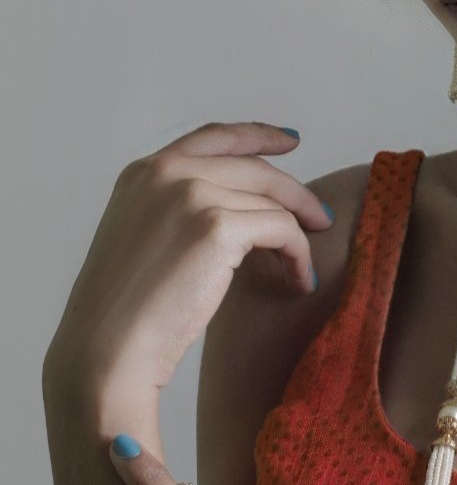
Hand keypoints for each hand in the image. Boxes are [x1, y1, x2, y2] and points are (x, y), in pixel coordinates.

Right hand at [46, 121, 332, 396]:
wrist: (106, 349)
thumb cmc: (124, 312)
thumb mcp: (143, 238)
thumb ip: (177, 210)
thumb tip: (236, 206)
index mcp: (143, 173)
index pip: (213, 138)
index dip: (258, 135)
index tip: (290, 141)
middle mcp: (165, 173)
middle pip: (254, 168)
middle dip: (295, 193)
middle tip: (321, 217)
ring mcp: (191, 195)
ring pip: (272, 203)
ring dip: (298, 237)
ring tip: (303, 270)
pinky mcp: (217, 227)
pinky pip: (282, 230)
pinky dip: (299, 257)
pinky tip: (300, 282)